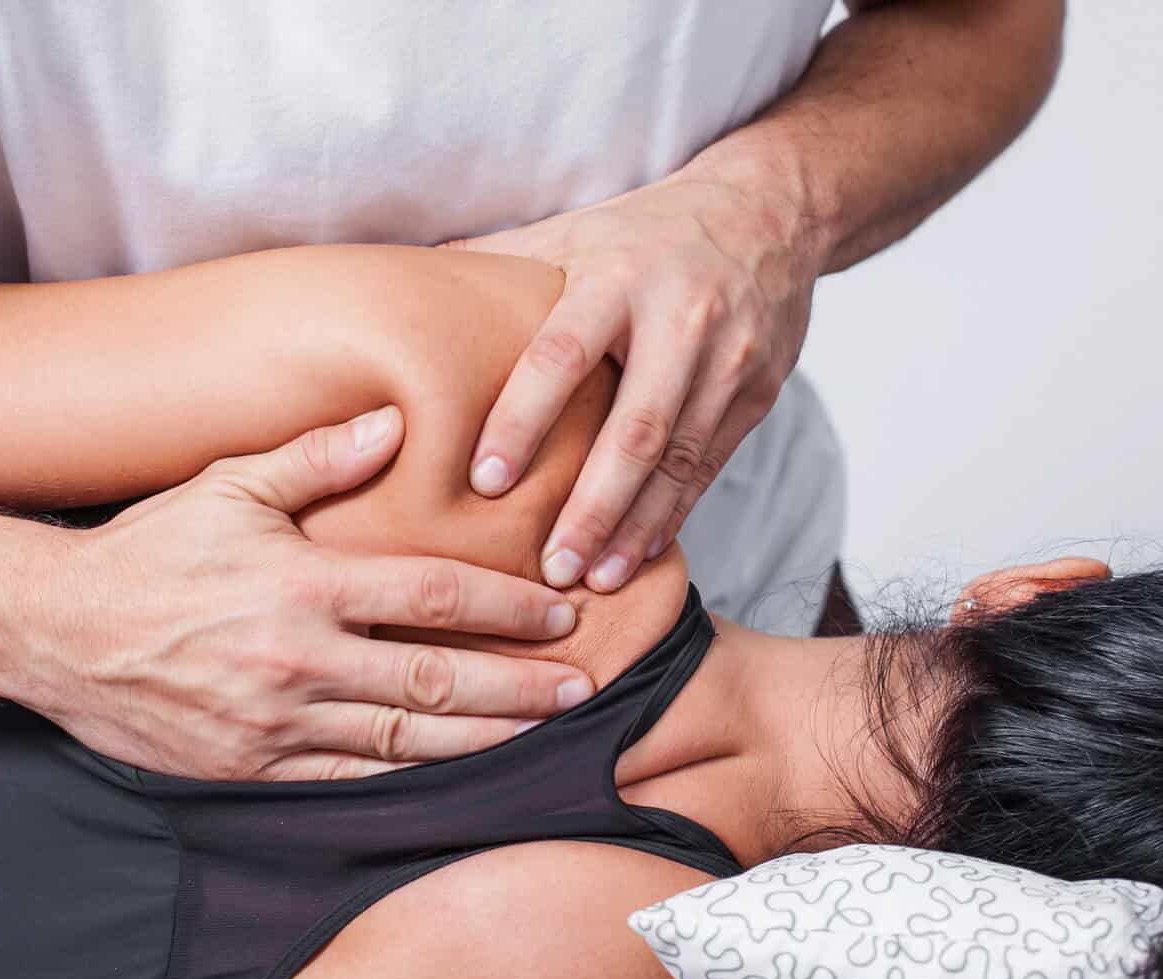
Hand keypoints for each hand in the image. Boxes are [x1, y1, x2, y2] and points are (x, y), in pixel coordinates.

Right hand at [35, 407, 594, 780]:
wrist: (52, 631)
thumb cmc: (143, 553)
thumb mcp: (226, 485)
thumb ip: (317, 457)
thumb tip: (394, 423)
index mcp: (303, 583)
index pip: (434, 594)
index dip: (508, 604)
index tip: (560, 608)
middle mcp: (300, 660)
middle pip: (439, 678)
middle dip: (522, 684)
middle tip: (584, 685)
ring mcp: (278, 723)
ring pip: (407, 740)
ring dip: (485, 738)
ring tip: (544, 733)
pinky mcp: (253, 769)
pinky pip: (352, 782)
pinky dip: (412, 780)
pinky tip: (459, 776)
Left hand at [448, 165, 822, 592]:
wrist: (766, 212)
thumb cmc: (641, 233)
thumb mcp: (570, 234)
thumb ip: (494, 269)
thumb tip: (396, 293)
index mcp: (617, 277)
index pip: (561, 356)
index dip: (522, 421)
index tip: (485, 482)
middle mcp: (680, 319)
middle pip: (634, 429)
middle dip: (591, 507)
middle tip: (549, 567)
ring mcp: (729, 360)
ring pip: (678, 460)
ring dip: (634, 528)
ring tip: (594, 582)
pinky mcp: (759, 393)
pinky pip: (710, 466)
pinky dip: (674, 516)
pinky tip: (639, 556)